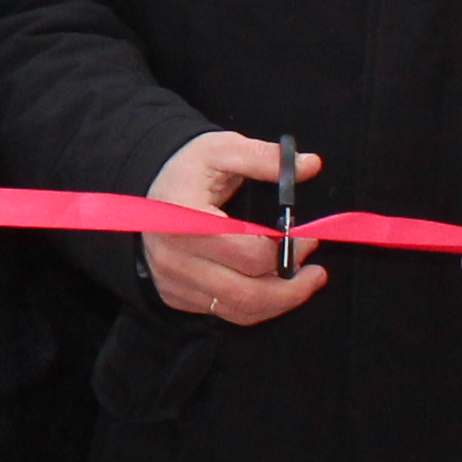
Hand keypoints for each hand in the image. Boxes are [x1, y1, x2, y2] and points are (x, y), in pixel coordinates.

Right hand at [144, 132, 324, 326]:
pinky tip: (271, 290)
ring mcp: (173, 281)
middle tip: (316, 274)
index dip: (289, 250)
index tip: (309, 238)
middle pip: (246, 293)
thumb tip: (310, 165)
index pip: (249, 253)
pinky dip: (254, 307)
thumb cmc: (186, 169)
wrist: (145, 188)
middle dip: (292, 289)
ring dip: (278, 302)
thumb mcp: (221, 149)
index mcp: (186, 220)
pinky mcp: (174, 295)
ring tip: (301, 285)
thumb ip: (264, 158)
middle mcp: (175, 258)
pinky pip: (223, 312)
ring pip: (238, 309)